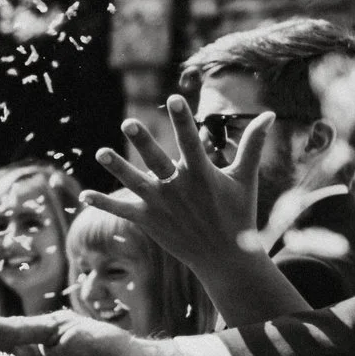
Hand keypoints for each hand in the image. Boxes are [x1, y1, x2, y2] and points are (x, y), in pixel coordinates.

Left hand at [88, 95, 265, 272]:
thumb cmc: (237, 213)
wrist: (225, 257)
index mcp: (201, 175)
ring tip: (101, 152)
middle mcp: (178, 188)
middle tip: (128, 123)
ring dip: (117, 168)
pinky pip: (122, 209)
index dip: (182, 120)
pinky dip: (103, 203)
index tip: (174, 98)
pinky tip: (84, 195)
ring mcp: (161, 205)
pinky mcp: (148, 221)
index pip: (190, 142)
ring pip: (135, 183)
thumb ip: (252, 144)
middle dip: (143, 142)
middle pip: (157, 161)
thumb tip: (271, 114)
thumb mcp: (245, 178)